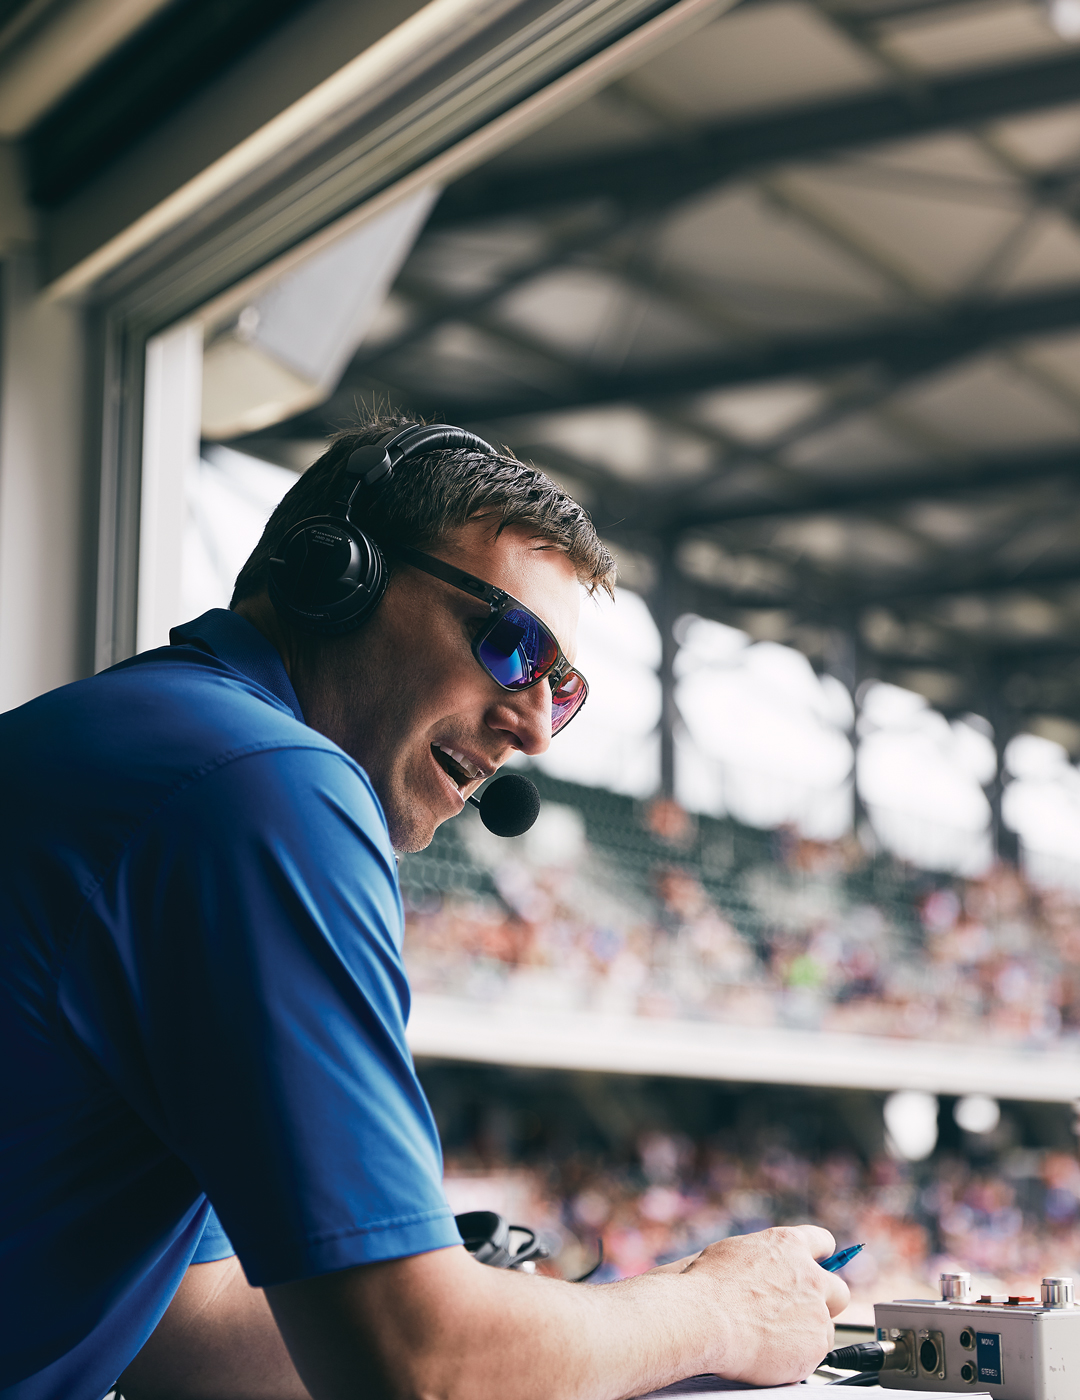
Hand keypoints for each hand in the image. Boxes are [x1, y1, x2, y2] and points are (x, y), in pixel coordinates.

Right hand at [681, 1225, 848, 1386]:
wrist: (705, 1319)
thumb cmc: (708, 1286)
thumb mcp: (733, 1252)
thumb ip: (762, 1259)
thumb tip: (763, 1267)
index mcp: (788, 1245)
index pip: (822, 1242)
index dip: (819, 1257)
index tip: (816, 1267)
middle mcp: (810, 1276)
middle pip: (839, 1290)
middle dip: (825, 1302)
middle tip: (802, 1312)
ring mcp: (816, 1312)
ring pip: (825, 1327)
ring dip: (806, 1333)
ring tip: (773, 1339)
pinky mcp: (815, 1345)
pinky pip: (814, 1355)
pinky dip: (797, 1358)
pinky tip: (771, 1354)